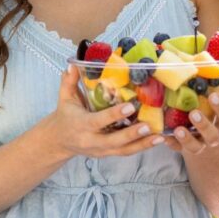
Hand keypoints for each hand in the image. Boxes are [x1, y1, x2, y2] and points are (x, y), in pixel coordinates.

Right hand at [43, 66, 160, 159]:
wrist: (59, 141)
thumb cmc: (65, 116)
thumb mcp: (64, 98)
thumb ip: (69, 82)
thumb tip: (73, 64)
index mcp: (81, 125)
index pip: (98, 121)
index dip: (114, 115)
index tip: (130, 107)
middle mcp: (91, 140)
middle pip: (113, 140)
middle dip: (131, 134)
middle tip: (148, 126)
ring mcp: (101, 150)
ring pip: (123, 150)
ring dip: (142, 144)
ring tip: (160, 137)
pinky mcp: (108, 154)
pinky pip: (126, 152)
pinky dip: (141, 147)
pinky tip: (156, 140)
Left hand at [162, 66, 218, 154]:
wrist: (206, 140)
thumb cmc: (213, 113)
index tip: (213, 96)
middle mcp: (213, 136)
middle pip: (213, 135)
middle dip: (204, 125)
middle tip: (194, 113)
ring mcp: (198, 144)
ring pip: (195, 146)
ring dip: (187, 139)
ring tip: (178, 129)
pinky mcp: (183, 148)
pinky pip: (177, 149)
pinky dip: (171, 143)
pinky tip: (164, 137)